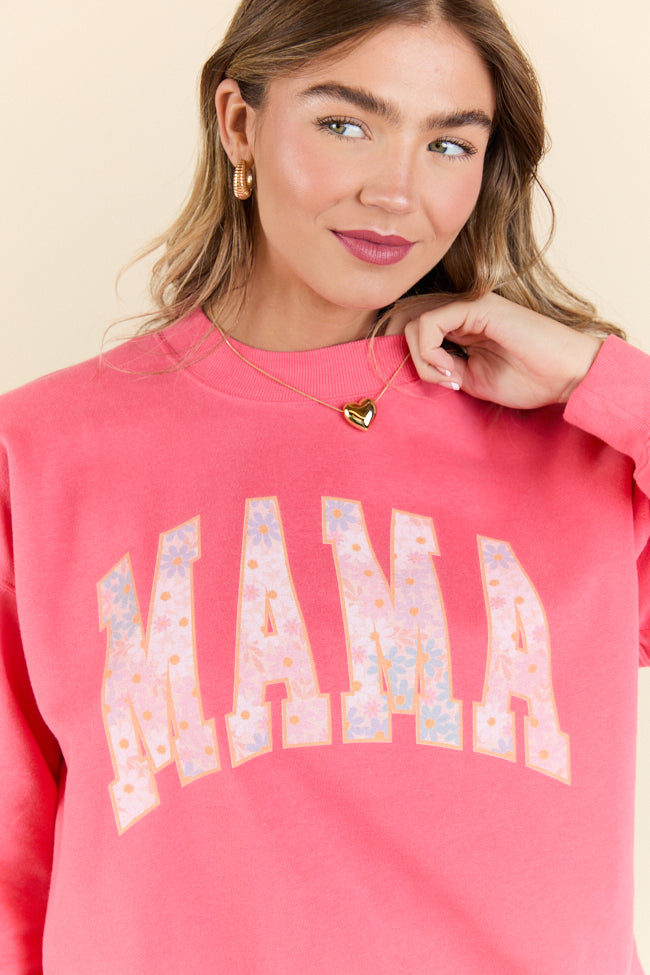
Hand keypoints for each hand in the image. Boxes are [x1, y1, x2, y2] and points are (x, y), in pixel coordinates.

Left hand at [388, 293, 603, 408]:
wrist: (565, 375)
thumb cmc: (529, 379)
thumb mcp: (472, 379)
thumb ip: (444, 368)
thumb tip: (416, 365)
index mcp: (461, 325)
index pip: (413, 327)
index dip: (407, 355)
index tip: (434, 383)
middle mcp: (461, 310)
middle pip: (405, 319)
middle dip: (405, 354)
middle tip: (436, 379)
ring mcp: (468, 305)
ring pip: (413, 321)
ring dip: (421, 359)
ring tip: (449, 377)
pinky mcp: (475, 307)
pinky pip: (428, 323)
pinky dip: (429, 352)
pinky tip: (451, 370)